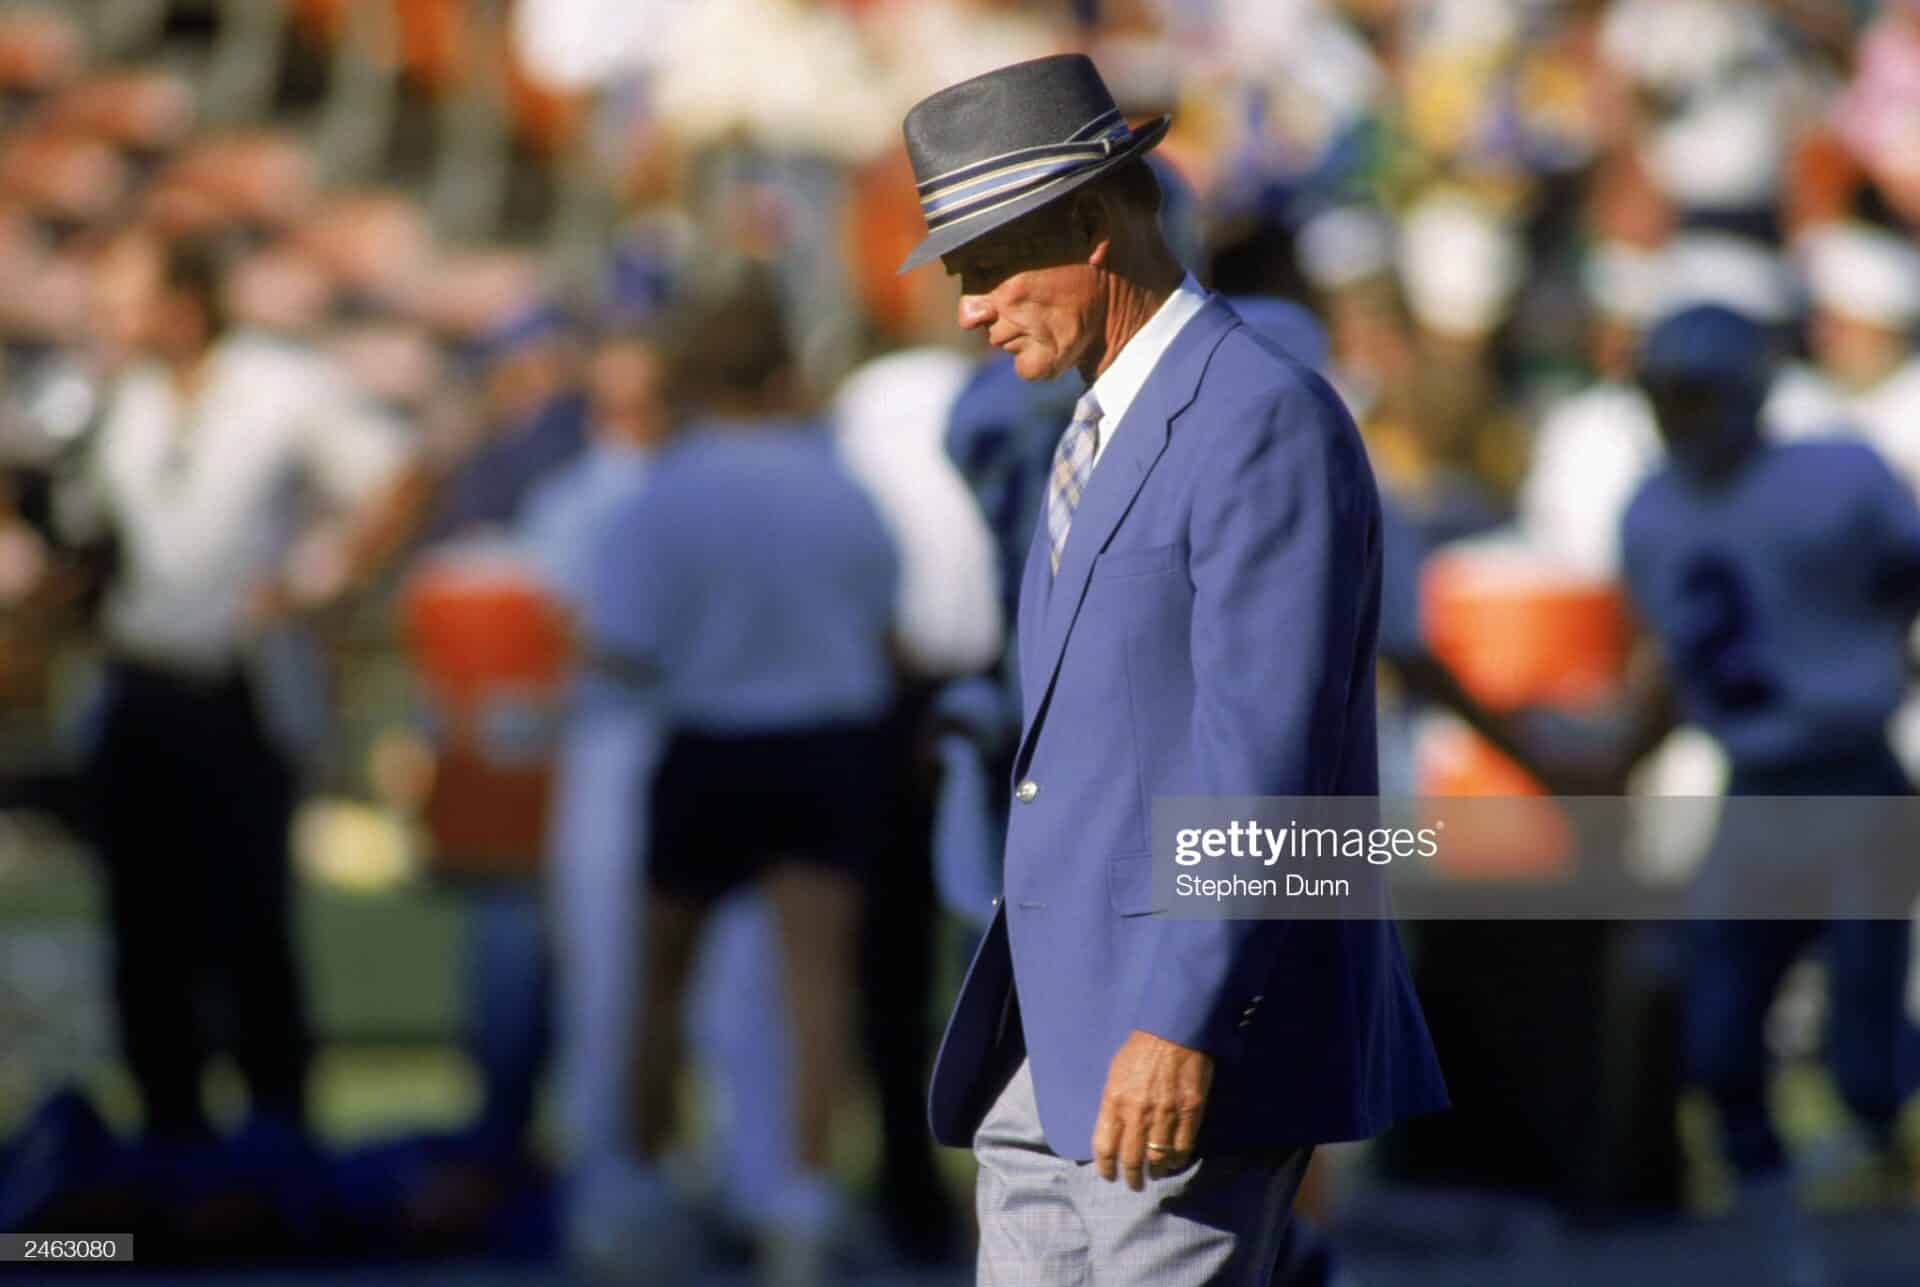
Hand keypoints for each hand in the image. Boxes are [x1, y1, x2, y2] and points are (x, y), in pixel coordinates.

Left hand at [1090, 1029, 1212, 1190]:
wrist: (1173, 1031)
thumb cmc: (1139, 1050)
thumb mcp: (1114, 1074)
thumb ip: (1112, 1105)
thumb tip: (1111, 1132)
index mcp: (1114, 1101)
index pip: (1104, 1147)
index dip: (1106, 1168)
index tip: (1110, 1176)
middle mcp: (1137, 1113)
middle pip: (1131, 1160)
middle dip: (1132, 1178)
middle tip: (1134, 1184)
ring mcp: (1165, 1115)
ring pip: (1158, 1160)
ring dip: (1155, 1173)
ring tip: (1155, 1175)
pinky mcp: (1189, 1113)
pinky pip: (1182, 1148)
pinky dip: (1176, 1161)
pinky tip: (1173, 1162)